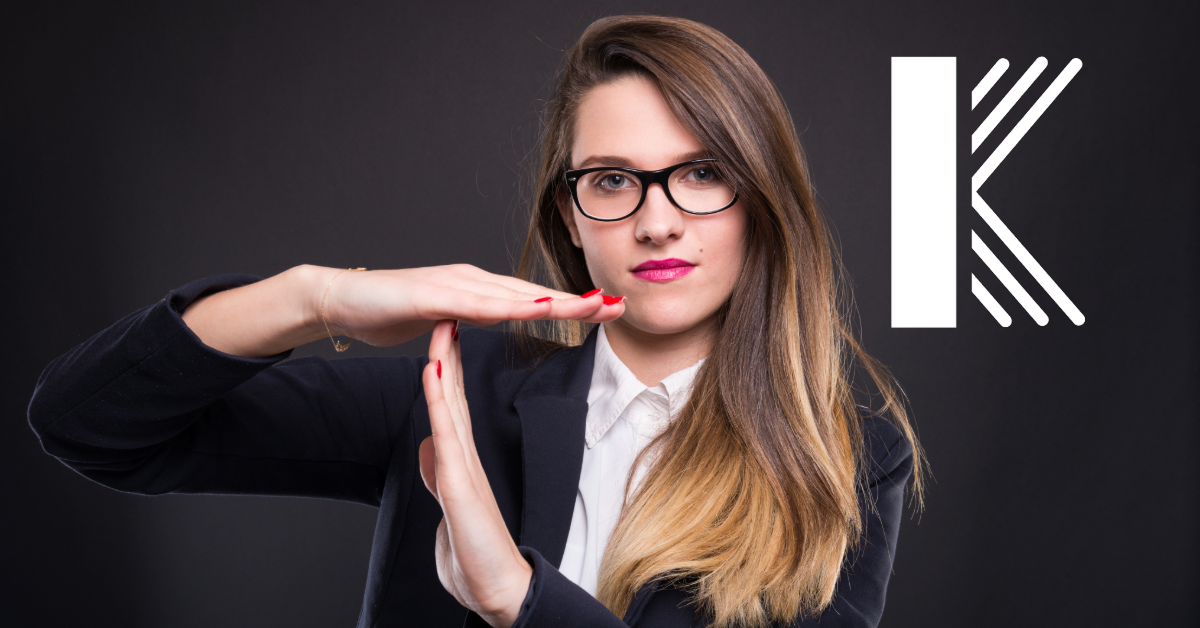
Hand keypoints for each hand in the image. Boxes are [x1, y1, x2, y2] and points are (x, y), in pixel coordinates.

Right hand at [320, 264, 623, 346]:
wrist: (341, 299)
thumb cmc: (389, 309)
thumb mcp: (443, 321)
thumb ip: (470, 319)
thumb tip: (494, 321)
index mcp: (478, 289)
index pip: (533, 299)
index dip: (572, 304)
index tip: (607, 310)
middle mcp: (472, 281)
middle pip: (534, 293)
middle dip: (579, 301)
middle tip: (618, 306)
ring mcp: (453, 284)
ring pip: (513, 295)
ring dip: (554, 301)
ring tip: (590, 306)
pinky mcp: (432, 295)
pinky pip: (476, 303)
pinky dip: (507, 307)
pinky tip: (533, 308)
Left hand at [418, 320, 532, 627]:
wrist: (498, 590)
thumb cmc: (476, 555)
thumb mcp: (450, 506)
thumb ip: (440, 474)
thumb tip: (430, 448)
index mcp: (462, 459)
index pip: (452, 402)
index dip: (445, 366)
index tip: (443, 331)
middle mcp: (466, 455)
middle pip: (454, 392)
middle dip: (449, 351)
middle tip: (449, 309)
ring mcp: (464, 465)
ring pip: (451, 403)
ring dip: (444, 362)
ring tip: (442, 324)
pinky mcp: (460, 482)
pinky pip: (446, 433)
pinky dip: (438, 400)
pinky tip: (432, 371)